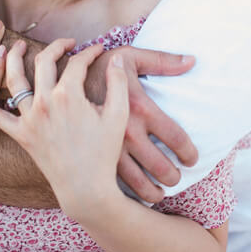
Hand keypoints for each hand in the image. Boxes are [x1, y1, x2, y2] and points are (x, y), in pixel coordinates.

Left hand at [0, 40, 128, 221]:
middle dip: (56, 46)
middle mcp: (45, 102)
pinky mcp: (20, 135)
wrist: (85, 187)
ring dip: (11, 59)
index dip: (90, 52)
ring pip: (14, 80)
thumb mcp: (119, 115)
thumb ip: (118, 83)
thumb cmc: (104, 153)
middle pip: (44, 61)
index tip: (97, 49)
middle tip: (66, 44)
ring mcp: (29, 118)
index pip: (77, 62)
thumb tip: (117, 58)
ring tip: (14, 46)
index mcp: (69, 95)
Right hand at [84, 46, 198, 201]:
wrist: (58, 80)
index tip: (192, 158)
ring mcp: (108, 148)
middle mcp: (126, 132)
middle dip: (173, 177)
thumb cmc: (99, 68)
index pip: (176, 138)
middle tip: (177, 178)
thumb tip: (192, 61)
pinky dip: (129, 195)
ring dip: (154, 193)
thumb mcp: (130, 56)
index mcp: (139, 107)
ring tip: (160, 192)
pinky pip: (116, 185)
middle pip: (161, 168)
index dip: (189, 152)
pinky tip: (135, 195)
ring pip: (139, 184)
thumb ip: (162, 59)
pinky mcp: (92, 156)